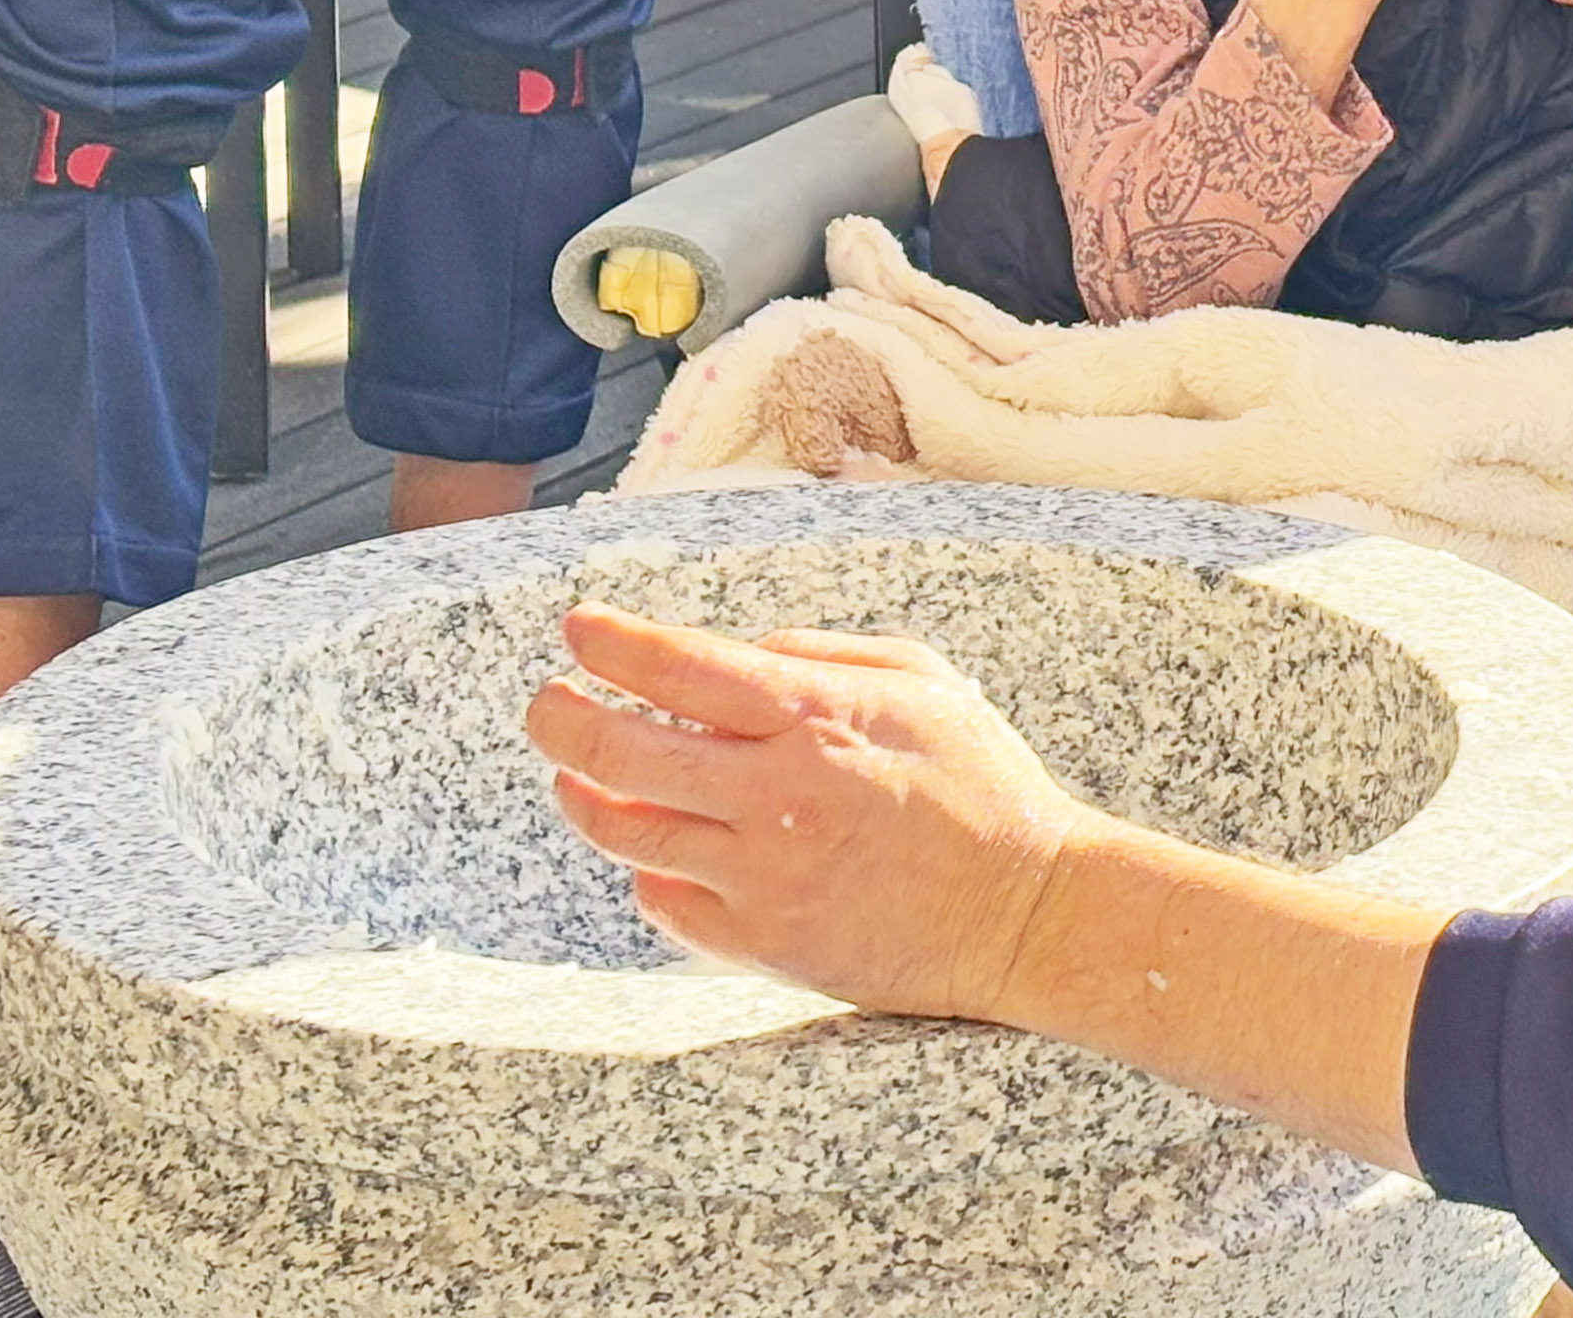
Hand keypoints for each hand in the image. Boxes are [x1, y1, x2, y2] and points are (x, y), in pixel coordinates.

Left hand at [527, 605, 1103, 1021]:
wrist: (1026, 910)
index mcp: (819, 716)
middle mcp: (777, 793)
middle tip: (545, 703)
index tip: (577, 629)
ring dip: (582, 797)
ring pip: (629, 832)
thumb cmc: (984, 785)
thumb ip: (829, 652)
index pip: (680, 666)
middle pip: (623, 750)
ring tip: (571, 778)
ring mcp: (764, 875)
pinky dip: (648, 874)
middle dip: (562, 719)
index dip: (612, 643)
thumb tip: (746, 649)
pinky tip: (651, 854)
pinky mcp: (765, 943)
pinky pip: (668, 905)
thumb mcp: (927, 681)